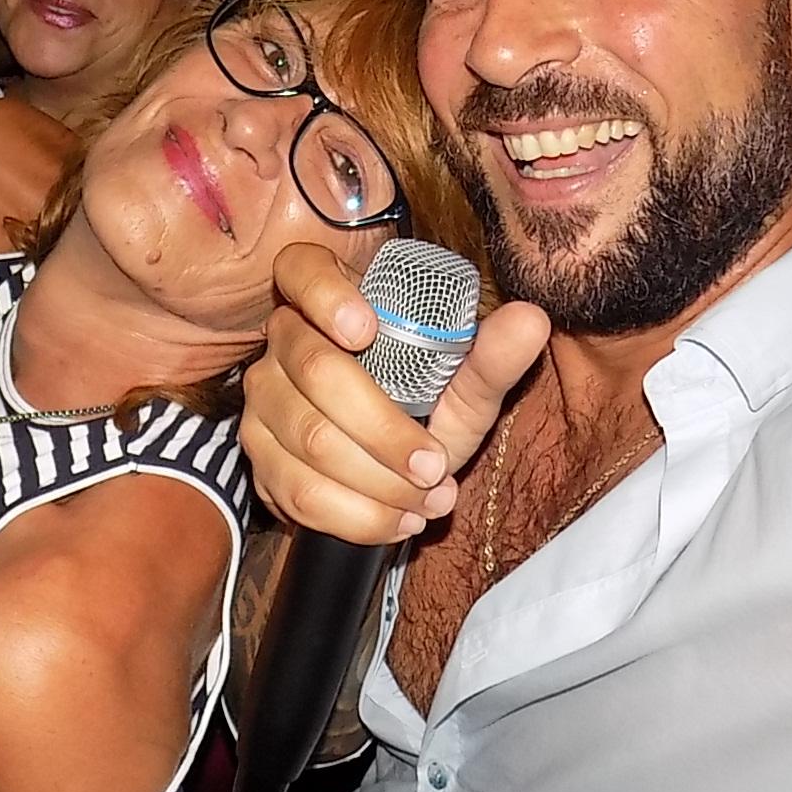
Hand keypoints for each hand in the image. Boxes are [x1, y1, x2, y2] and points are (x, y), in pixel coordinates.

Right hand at [239, 243, 551, 544]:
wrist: (384, 462)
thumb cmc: (420, 402)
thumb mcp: (460, 383)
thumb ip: (491, 356)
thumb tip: (532, 320)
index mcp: (324, 298)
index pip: (303, 271)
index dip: (327, 297)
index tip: (367, 330)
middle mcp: (283, 340)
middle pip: (316, 373)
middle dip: (382, 429)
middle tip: (435, 465)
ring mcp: (264, 400)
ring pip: (309, 442)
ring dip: (377, 482)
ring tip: (429, 500)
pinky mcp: (259, 456)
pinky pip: (299, 491)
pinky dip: (357, 515)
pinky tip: (398, 520)